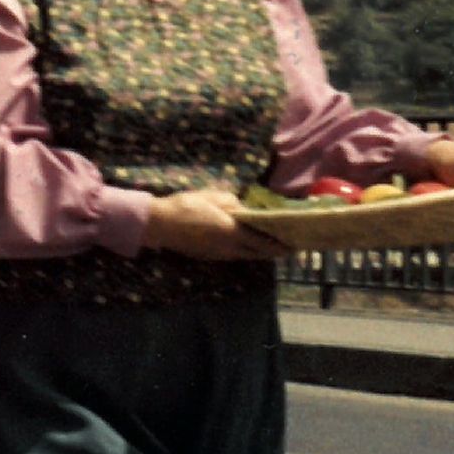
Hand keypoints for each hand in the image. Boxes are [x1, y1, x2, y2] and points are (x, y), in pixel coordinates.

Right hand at [146, 188, 289, 260]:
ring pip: (245, 256)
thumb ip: (233, 203)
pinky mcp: (208, 256)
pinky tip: (244, 246)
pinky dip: (244, 252)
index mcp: (233, 232)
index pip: (264, 242)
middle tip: (287, 248)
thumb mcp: (212, 197)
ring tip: (270, 247)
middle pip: (257, 253)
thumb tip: (244, 209)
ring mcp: (218, 254)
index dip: (280, 245)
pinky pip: (232, 255)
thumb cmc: (186, 206)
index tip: (294, 245)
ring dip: (259, 253)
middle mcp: (229, 248)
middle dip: (274, 252)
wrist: (158, 224)